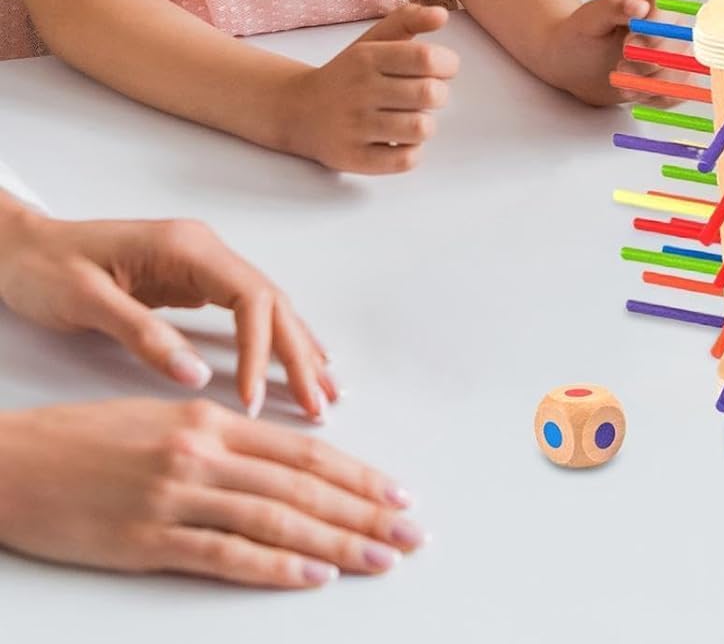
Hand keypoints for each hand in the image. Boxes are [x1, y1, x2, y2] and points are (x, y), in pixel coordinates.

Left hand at [0, 208, 332, 419]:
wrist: (19, 246)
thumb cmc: (45, 268)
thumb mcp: (87, 302)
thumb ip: (143, 336)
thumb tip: (197, 376)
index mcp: (187, 248)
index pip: (250, 298)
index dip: (261, 350)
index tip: (254, 399)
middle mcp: (206, 251)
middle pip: (273, 302)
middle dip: (299, 354)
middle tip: (319, 403)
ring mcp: (204, 265)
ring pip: (269, 306)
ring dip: (298, 348)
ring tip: (323, 389)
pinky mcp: (195, 282)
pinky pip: (250, 312)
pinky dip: (276, 338)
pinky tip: (296, 356)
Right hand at [0, 399, 422, 586]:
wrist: (13, 464)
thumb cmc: (86, 440)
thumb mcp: (163, 421)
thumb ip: (225, 440)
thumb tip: (287, 466)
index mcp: (211, 420)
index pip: (304, 453)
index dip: (358, 475)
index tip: (397, 493)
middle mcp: (203, 452)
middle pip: (303, 486)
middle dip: (365, 511)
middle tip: (411, 532)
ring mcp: (176, 497)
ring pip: (276, 519)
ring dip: (337, 542)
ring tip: (382, 556)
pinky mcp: (147, 539)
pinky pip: (225, 555)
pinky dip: (275, 567)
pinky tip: (313, 576)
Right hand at [273, 5, 459, 173]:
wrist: (297, 110)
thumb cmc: (349, 74)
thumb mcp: (373, 40)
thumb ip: (409, 19)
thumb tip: (442, 15)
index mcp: (367, 57)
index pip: (426, 58)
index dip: (448, 64)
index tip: (442, 69)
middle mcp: (359, 90)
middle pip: (430, 94)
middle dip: (439, 95)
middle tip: (425, 96)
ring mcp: (353, 126)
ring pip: (421, 129)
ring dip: (425, 124)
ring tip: (411, 118)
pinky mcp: (352, 158)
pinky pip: (405, 160)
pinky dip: (412, 151)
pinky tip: (399, 140)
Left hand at [545, 0, 667, 104]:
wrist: (571, 63)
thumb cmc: (579, 34)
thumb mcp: (590, 17)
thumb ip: (614, 6)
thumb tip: (639, 5)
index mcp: (654, 0)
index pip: (671, 12)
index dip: (655, 32)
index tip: (629, 43)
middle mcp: (669, 26)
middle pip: (679, 47)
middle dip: (647, 63)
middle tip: (620, 64)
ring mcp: (671, 54)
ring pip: (680, 74)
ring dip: (649, 83)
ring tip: (621, 79)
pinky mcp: (667, 79)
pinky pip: (677, 94)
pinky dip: (654, 98)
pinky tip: (632, 91)